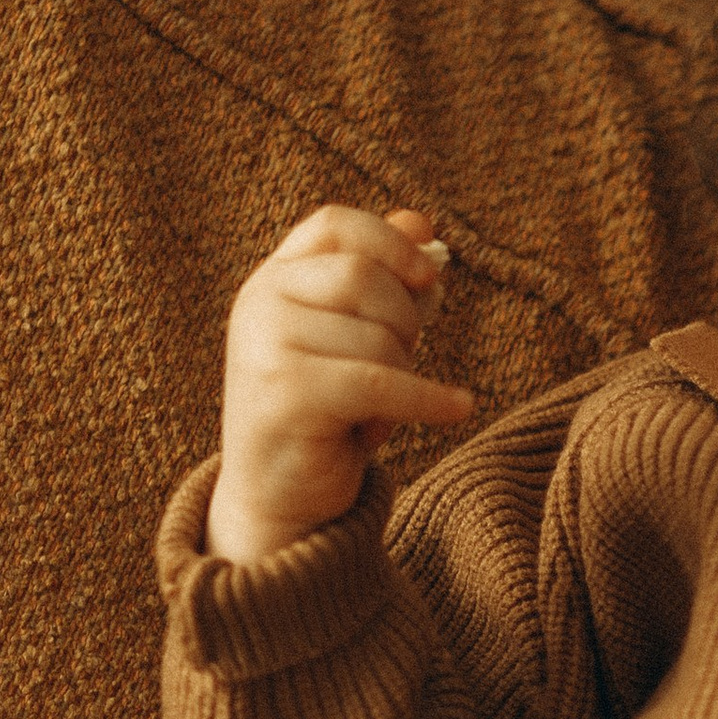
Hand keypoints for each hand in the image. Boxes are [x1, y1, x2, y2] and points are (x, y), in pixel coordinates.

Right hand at [207, 205, 468, 564]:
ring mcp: (264, 345)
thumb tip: (421, 221)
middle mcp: (259, 302)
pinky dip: (428, 398)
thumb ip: (386, 284)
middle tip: (403, 364)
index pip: (334, 224)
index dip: (390, 242)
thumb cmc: (331, 415)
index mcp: (274, 279)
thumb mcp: (361, 341)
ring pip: (376, 335)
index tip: (429, 276)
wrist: (282, 497)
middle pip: (364, 277)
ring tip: (384, 405)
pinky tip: (458, 408)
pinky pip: (381, 382)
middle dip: (406, 322)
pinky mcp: (284, 393)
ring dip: (406, 373)